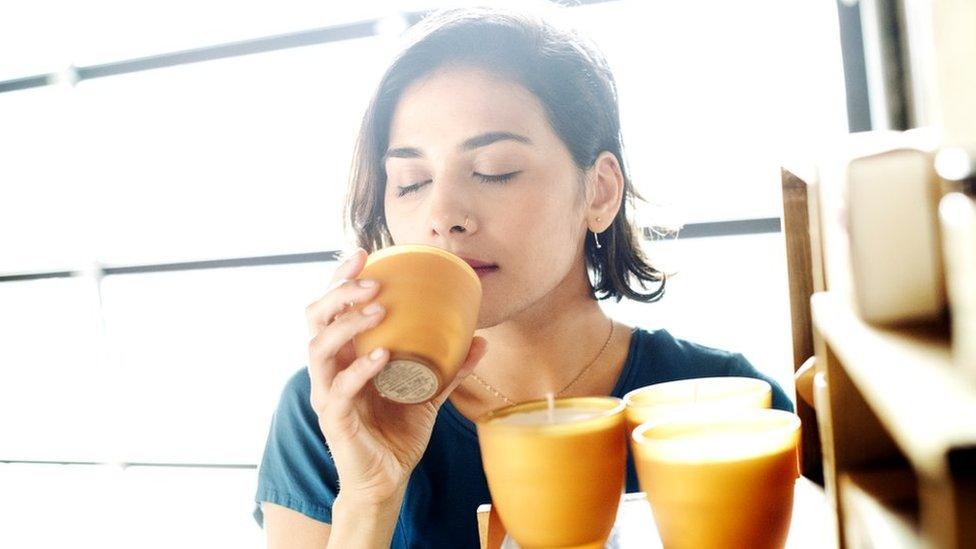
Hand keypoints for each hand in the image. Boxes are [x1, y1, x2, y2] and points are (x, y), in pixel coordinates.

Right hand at [304, 248, 487, 505]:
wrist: (388, 479)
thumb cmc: (398, 431)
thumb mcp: (428, 393)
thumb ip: (450, 368)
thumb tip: (481, 340)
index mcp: (345, 355)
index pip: (332, 308)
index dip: (341, 278)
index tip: (363, 252)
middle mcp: (330, 369)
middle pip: (315, 319)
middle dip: (339, 292)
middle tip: (372, 279)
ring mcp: (327, 394)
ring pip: (319, 348)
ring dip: (347, 324)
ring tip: (377, 308)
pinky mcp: (335, 420)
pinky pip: (341, 389)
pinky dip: (360, 369)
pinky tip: (382, 355)